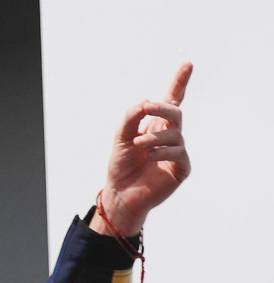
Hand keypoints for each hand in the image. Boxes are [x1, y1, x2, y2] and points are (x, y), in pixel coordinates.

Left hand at [91, 62, 192, 236]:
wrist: (120, 192)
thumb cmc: (121, 165)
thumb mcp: (120, 137)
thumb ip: (131, 118)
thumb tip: (146, 102)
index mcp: (155, 125)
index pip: (171, 100)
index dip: (179, 82)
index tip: (187, 64)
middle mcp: (169, 135)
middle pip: (175, 111)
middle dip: (161, 107)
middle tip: (145, 108)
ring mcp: (176, 151)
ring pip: (174, 133)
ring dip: (153, 136)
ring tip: (137, 145)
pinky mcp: (181, 167)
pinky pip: (179, 152)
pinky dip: (162, 151)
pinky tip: (149, 156)